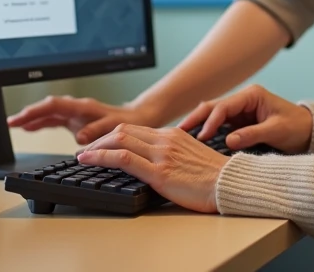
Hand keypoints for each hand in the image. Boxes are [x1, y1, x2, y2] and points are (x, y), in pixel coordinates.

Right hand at [6, 96, 158, 144]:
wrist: (140, 120)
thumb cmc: (129, 122)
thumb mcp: (115, 127)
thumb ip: (97, 130)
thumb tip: (79, 136)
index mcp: (84, 108)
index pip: (54, 106)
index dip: (36, 112)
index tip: (21, 119)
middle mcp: (78, 108)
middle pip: (47, 108)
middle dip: (28, 113)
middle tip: (11, 122)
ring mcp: (77, 114)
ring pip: (49, 113)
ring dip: (33, 118)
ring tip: (15, 125)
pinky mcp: (78, 120)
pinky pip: (55, 119)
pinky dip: (42, 122)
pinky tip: (31, 128)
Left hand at [78, 125, 226, 212]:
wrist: (230, 184)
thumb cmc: (215, 177)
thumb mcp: (191, 156)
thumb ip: (173, 153)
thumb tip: (155, 160)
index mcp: (173, 135)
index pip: (135, 129)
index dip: (113, 136)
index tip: (101, 144)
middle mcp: (165, 140)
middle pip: (123, 130)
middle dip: (100, 139)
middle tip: (87, 149)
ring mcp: (161, 154)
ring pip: (119, 140)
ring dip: (96, 147)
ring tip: (83, 155)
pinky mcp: (159, 172)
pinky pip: (123, 158)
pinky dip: (101, 156)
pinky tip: (89, 160)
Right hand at [178, 84, 312, 154]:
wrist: (310, 131)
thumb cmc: (296, 127)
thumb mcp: (276, 131)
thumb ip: (252, 134)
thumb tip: (228, 141)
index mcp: (251, 95)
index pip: (224, 106)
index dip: (210, 121)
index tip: (201, 137)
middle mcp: (243, 100)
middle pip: (213, 107)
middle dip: (196, 119)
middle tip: (178, 132)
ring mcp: (241, 111)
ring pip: (213, 116)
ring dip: (198, 125)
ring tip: (180, 137)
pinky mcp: (240, 122)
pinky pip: (219, 126)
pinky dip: (207, 132)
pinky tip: (195, 141)